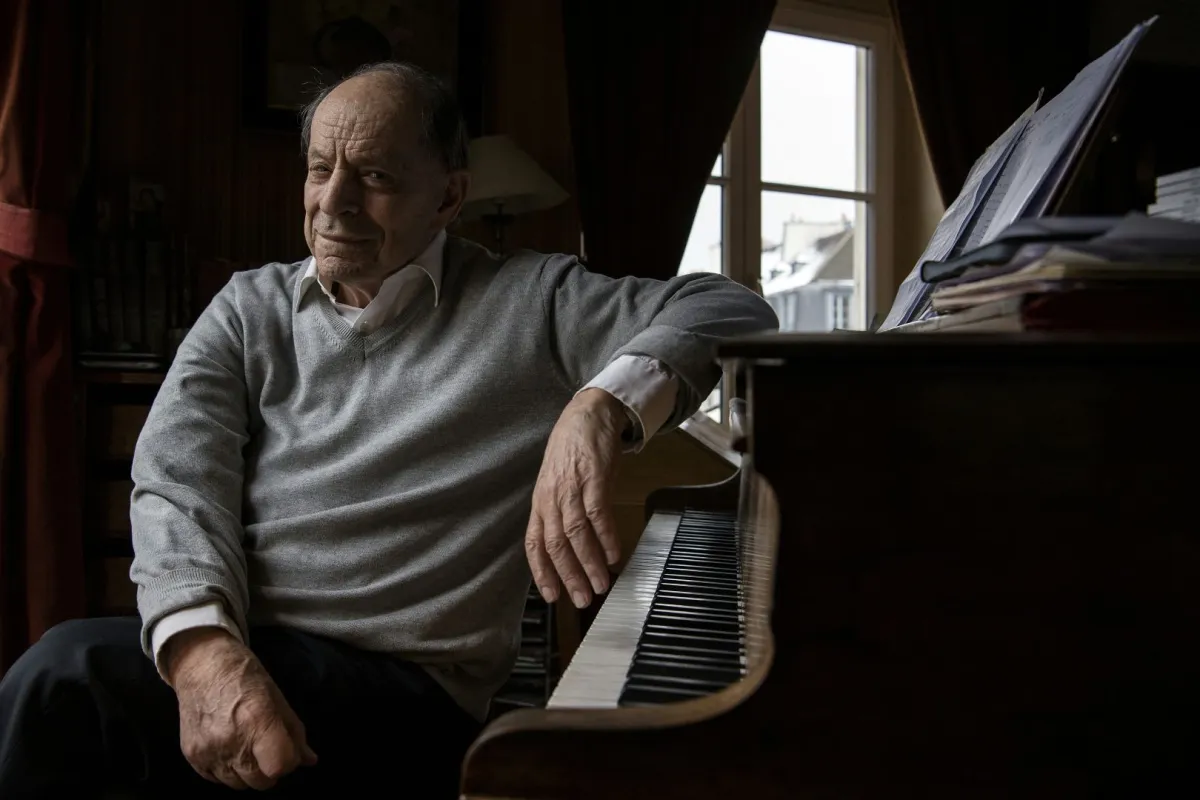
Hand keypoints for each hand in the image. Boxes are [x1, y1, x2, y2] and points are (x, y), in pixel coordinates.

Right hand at [166, 628, 317, 789]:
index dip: (288, 761)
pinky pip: (216, 780)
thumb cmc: (246, 677)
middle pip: (261, 782)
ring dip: (247, 772)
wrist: (202, 666)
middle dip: (269, 769)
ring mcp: (208, 751)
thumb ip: (295, 733)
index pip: (280, 766)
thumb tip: (309, 761)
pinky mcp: (191, 757)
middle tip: (266, 747)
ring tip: (246, 745)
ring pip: (239, 785)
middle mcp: (231, 740)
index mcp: (257, 721)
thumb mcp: (278, 698)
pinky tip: (228, 748)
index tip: (286, 749)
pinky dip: (227, 770)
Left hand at [526, 388, 625, 607]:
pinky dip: (606, 538)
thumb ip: (561, 512)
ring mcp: (571, 487)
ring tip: (601, 583)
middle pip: (555, 544)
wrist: (587, 413)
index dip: (542, 572)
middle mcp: (551, 497)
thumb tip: (572, 546)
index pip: (534, 544)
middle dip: (569, 576)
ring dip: (589, 563)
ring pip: (576, 534)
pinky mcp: (593, 478)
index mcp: (541, 502)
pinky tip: (614, 554)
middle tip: (582, 599)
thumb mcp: (558, 483)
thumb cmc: (573, 449)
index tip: (552, 596)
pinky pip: (598, 514)